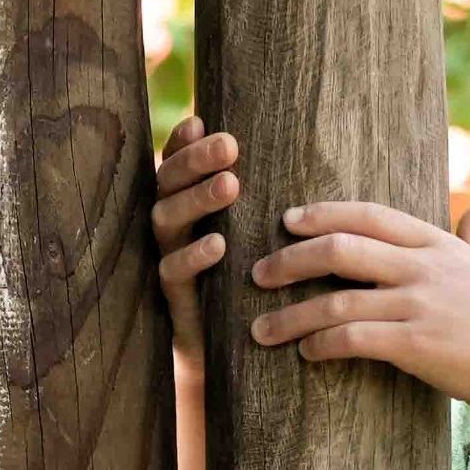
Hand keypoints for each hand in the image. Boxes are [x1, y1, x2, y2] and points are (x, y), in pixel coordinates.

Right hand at [151, 116, 240, 375]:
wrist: (232, 349)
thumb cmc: (251, 281)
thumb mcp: (257, 236)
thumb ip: (263, 203)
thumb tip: (302, 159)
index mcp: (186, 205)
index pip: (176, 163)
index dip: (185, 143)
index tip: (203, 120)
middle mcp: (171, 226)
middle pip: (168, 182)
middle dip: (196, 160)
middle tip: (229, 144)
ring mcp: (168, 258)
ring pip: (167, 219)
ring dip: (198, 199)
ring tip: (231, 184)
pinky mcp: (174, 296)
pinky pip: (174, 271)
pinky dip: (194, 256)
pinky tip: (217, 243)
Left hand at [247, 200, 469, 422]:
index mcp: (439, 245)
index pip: (369, 215)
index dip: (323, 214)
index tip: (289, 220)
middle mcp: (425, 269)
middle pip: (340, 249)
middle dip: (290, 259)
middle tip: (259, 272)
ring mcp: (419, 306)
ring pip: (335, 300)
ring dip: (291, 315)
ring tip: (262, 328)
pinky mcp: (414, 346)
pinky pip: (351, 338)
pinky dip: (321, 344)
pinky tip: (306, 352)